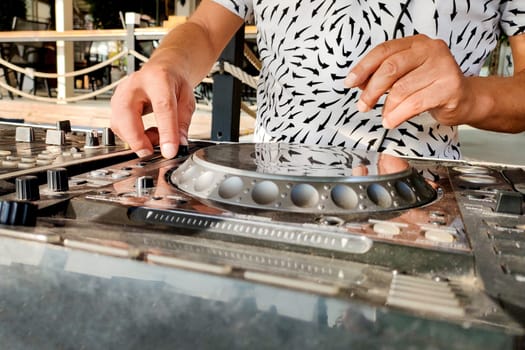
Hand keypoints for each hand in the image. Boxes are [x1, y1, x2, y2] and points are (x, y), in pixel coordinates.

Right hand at [110, 58, 194, 157]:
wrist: (161, 71)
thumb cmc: (173, 83)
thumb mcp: (187, 100)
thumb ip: (183, 122)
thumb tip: (179, 144)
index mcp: (159, 79)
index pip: (162, 107)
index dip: (166, 132)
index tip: (169, 151)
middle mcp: (134, 84)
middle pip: (127, 114)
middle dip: (136, 139)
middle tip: (150, 153)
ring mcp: (120, 94)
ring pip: (118, 123)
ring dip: (135, 139)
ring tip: (155, 138)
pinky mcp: (115, 105)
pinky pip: (118, 126)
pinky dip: (131, 137)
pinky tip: (146, 135)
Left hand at [344, 34, 470, 128]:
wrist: (465, 99)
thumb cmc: (432, 87)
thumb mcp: (406, 77)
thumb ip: (384, 77)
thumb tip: (359, 83)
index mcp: (416, 43)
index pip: (383, 51)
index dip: (363, 67)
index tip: (350, 82)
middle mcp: (430, 50)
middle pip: (390, 68)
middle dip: (372, 90)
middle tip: (363, 105)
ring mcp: (442, 67)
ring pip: (401, 89)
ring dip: (387, 107)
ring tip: (384, 117)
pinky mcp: (449, 87)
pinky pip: (415, 103)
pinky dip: (398, 115)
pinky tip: (392, 120)